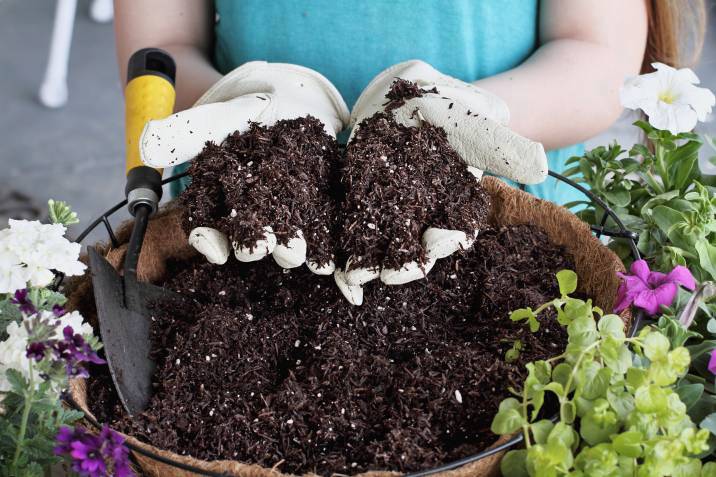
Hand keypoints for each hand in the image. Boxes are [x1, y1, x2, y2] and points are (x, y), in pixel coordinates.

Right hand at [139, 62, 348, 272]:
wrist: (294, 103)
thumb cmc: (248, 112)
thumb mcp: (218, 117)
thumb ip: (186, 132)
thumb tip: (147, 146)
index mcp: (221, 204)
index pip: (206, 232)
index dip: (208, 242)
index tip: (215, 249)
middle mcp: (252, 220)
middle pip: (250, 245)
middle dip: (257, 248)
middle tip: (265, 246)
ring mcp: (286, 222)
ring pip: (286, 247)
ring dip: (292, 252)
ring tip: (299, 252)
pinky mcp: (318, 215)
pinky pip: (321, 239)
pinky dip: (327, 253)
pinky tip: (334, 266)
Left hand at [334, 61, 547, 304]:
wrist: (405, 96)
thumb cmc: (448, 109)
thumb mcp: (475, 122)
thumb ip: (502, 146)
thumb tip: (539, 166)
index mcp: (456, 207)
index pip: (454, 233)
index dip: (444, 243)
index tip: (432, 247)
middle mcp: (424, 218)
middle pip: (415, 250)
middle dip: (401, 265)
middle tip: (387, 275)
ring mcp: (391, 214)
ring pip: (381, 247)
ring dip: (368, 264)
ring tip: (355, 277)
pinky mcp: (361, 203)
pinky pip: (352, 230)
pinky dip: (343, 248)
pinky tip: (332, 266)